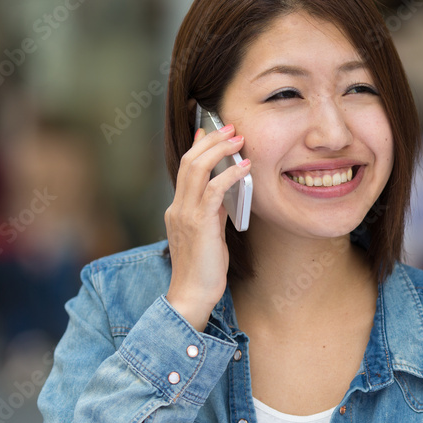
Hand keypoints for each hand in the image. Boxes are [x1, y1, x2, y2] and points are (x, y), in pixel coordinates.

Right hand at [165, 123, 249, 330]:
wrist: (192, 294)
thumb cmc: (203, 269)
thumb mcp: (209, 234)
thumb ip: (214, 212)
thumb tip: (227, 191)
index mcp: (177, 209)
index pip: (186, 169)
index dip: (198, 147)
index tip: (208, 131)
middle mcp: (177, 207)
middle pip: (190, 162)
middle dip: (211, 141)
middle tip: (231, 128)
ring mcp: (185, 214)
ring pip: (197, 169)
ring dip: (220, 150)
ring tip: (239, 139)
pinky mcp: (199, 224)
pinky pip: (213, 190)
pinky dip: (230, 175)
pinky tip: (245, 167)